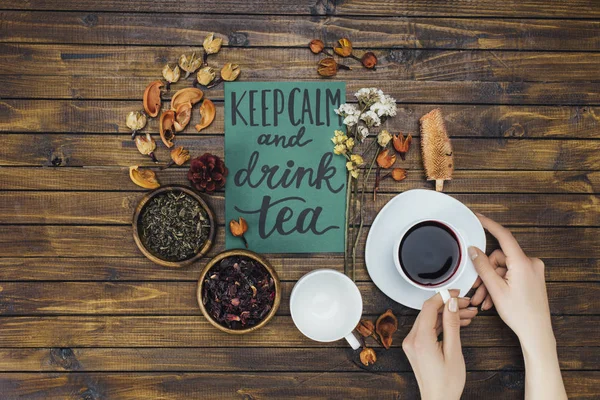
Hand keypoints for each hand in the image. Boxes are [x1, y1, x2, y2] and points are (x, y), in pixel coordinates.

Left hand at [402, 291, 477, 399]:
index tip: (456, 292)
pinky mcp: (416, 346)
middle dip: (449, 305)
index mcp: (420, 339)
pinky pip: (428, 329)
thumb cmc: (446, 383)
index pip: (428, 307)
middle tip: (467, 304)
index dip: (443, 296)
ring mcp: (412, 343)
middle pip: (429, 312)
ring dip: (447, 315)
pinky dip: (442, 325)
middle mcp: (412, 339)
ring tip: (468, 314)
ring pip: (430, 320)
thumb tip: (451, 304)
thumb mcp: (454, 351)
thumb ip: (451, 325)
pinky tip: (458, 323)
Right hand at [468, 215, 551, 348]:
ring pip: (503, 269)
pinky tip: (492, 300)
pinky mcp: (532, 278)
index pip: (504, 236)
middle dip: (486, 273)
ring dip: (491, 283)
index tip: (478, 217)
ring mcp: (533, 271)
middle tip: (476, 289)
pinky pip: (510, 275)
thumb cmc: (519, 313)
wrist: (536, 332)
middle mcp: (531, 263)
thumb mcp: (495, 289)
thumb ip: (483, 266)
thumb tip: (473, 250)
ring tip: (483, 300)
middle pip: (499, 258)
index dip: (490, 225)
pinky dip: (500, 286)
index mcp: (523, 263)